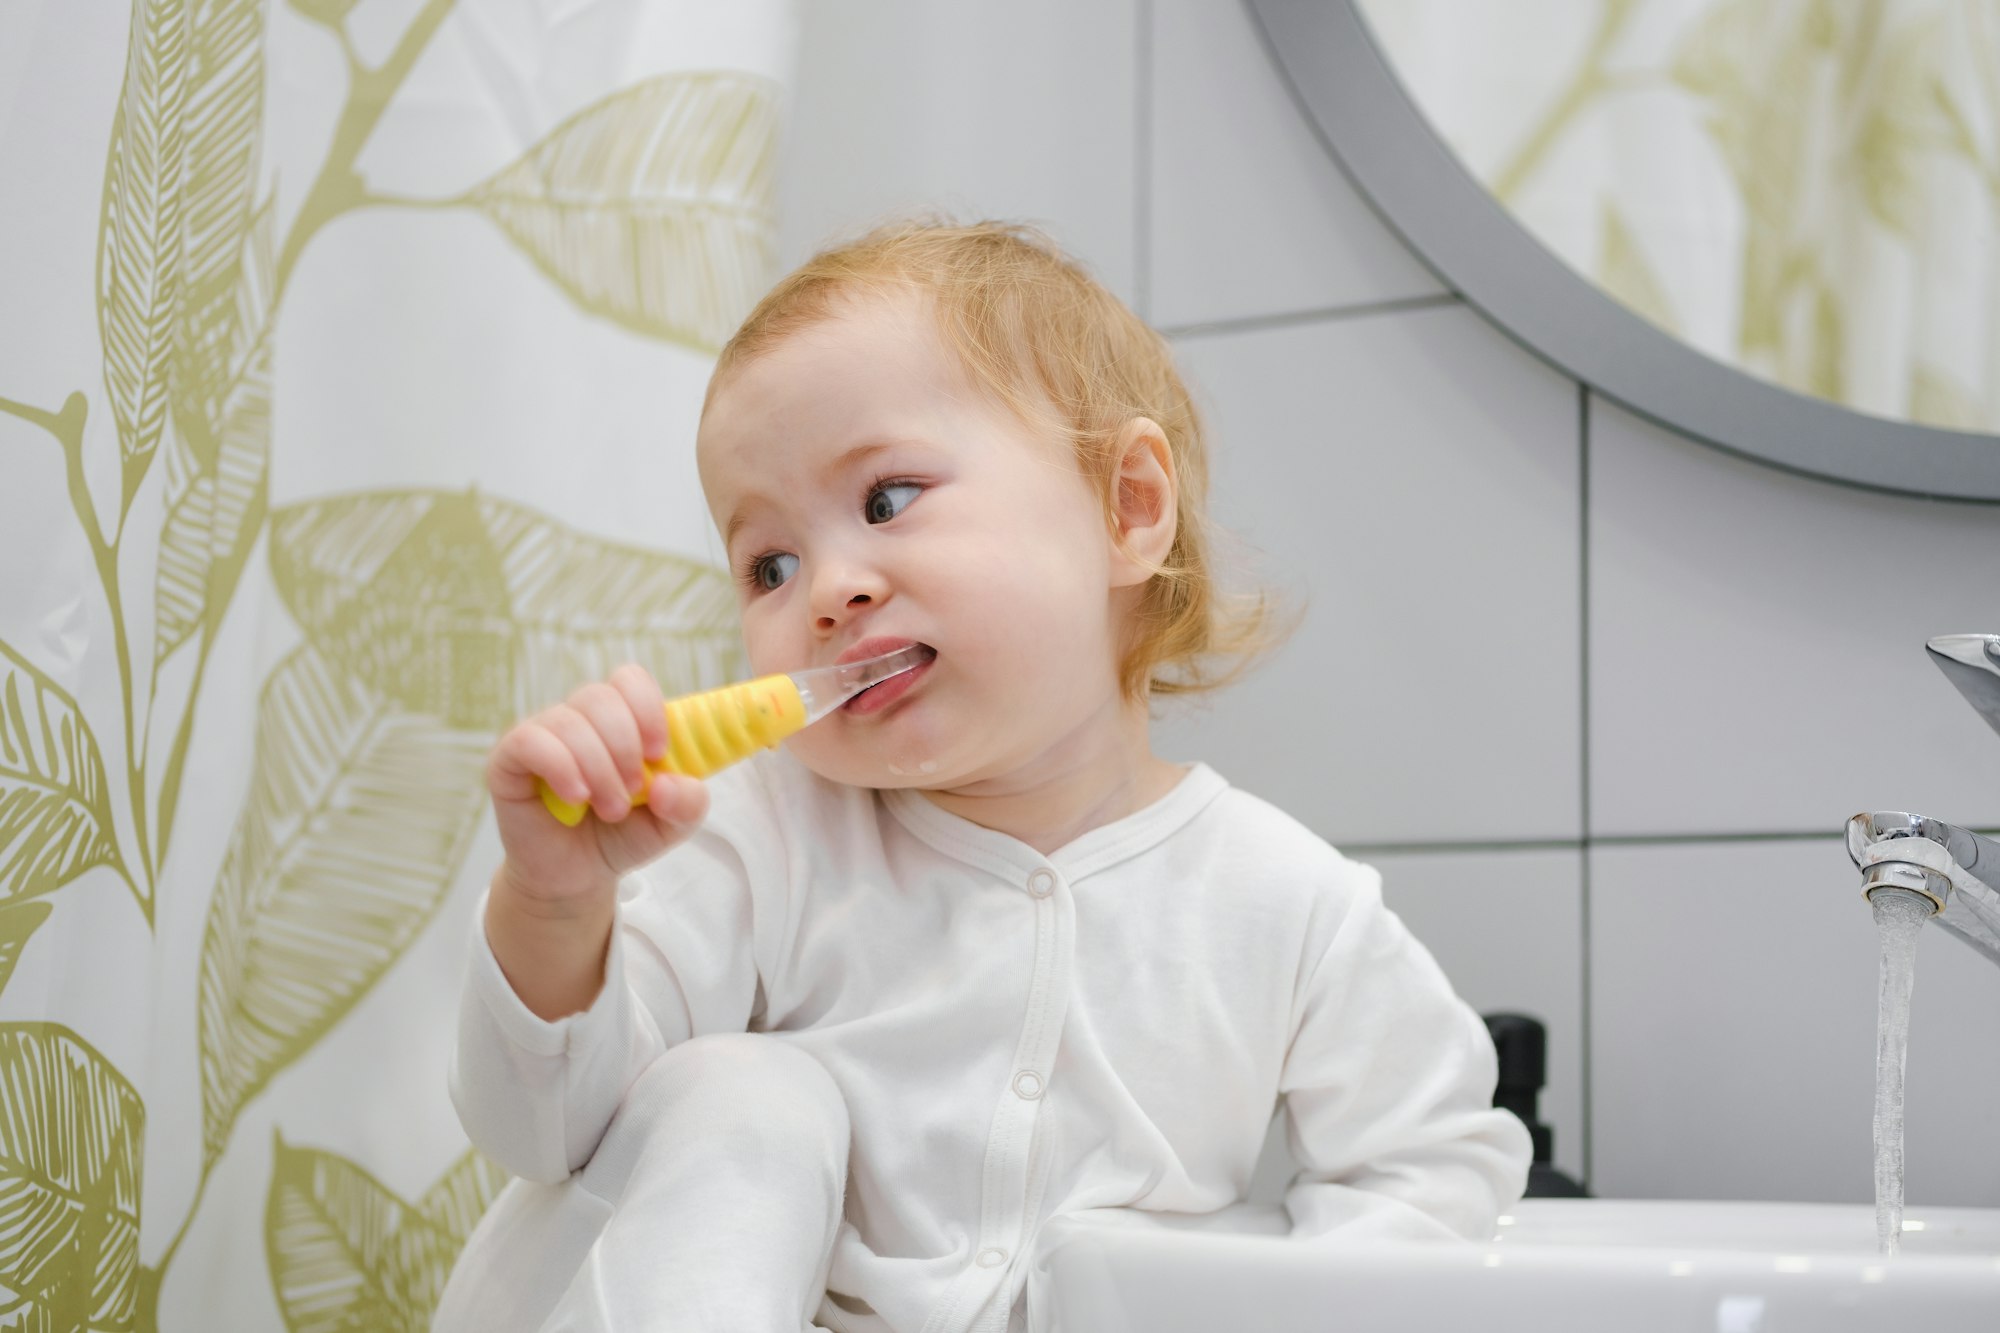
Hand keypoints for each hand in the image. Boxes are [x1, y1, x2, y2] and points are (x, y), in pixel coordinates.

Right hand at [485, 664, 709, 914]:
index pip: (630, 680)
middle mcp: (579, 719)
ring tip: (610, 809)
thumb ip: (689, 803)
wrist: (576, 878)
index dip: (647, 708)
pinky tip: (576, 797)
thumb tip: (668, 784)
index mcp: (620, 720)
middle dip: (624, 747)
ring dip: (598, 768)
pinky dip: (560, 767)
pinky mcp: (509, 759)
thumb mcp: (672, 825)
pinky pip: (530, 741)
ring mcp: (542, 735)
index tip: (657, 752)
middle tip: (632, 792)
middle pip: (600, 697)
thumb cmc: (622, 837)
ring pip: (569, 721)